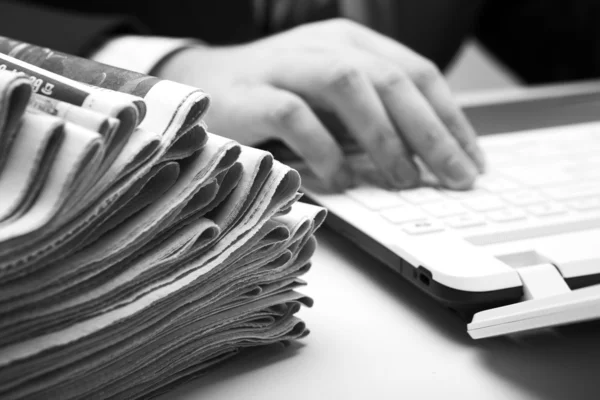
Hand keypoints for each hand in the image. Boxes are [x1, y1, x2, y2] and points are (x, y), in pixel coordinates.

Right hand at [156, 19, 484, 190]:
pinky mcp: (250, 93)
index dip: (450, 118)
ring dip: (383, 136)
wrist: (204, 85)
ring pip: (348, 85)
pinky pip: (295, 115)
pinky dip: (324, 149)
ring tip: (403, 179)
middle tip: (455, 177)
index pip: (416, 72)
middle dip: (431, 131)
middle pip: (390, 78)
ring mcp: (285, 64)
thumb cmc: (277, 96)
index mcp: (351, 42)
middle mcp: (323, 45)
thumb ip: (373, 120)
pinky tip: (341, 179)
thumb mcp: (334, 102)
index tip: (471, 161)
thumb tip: (426, 161)